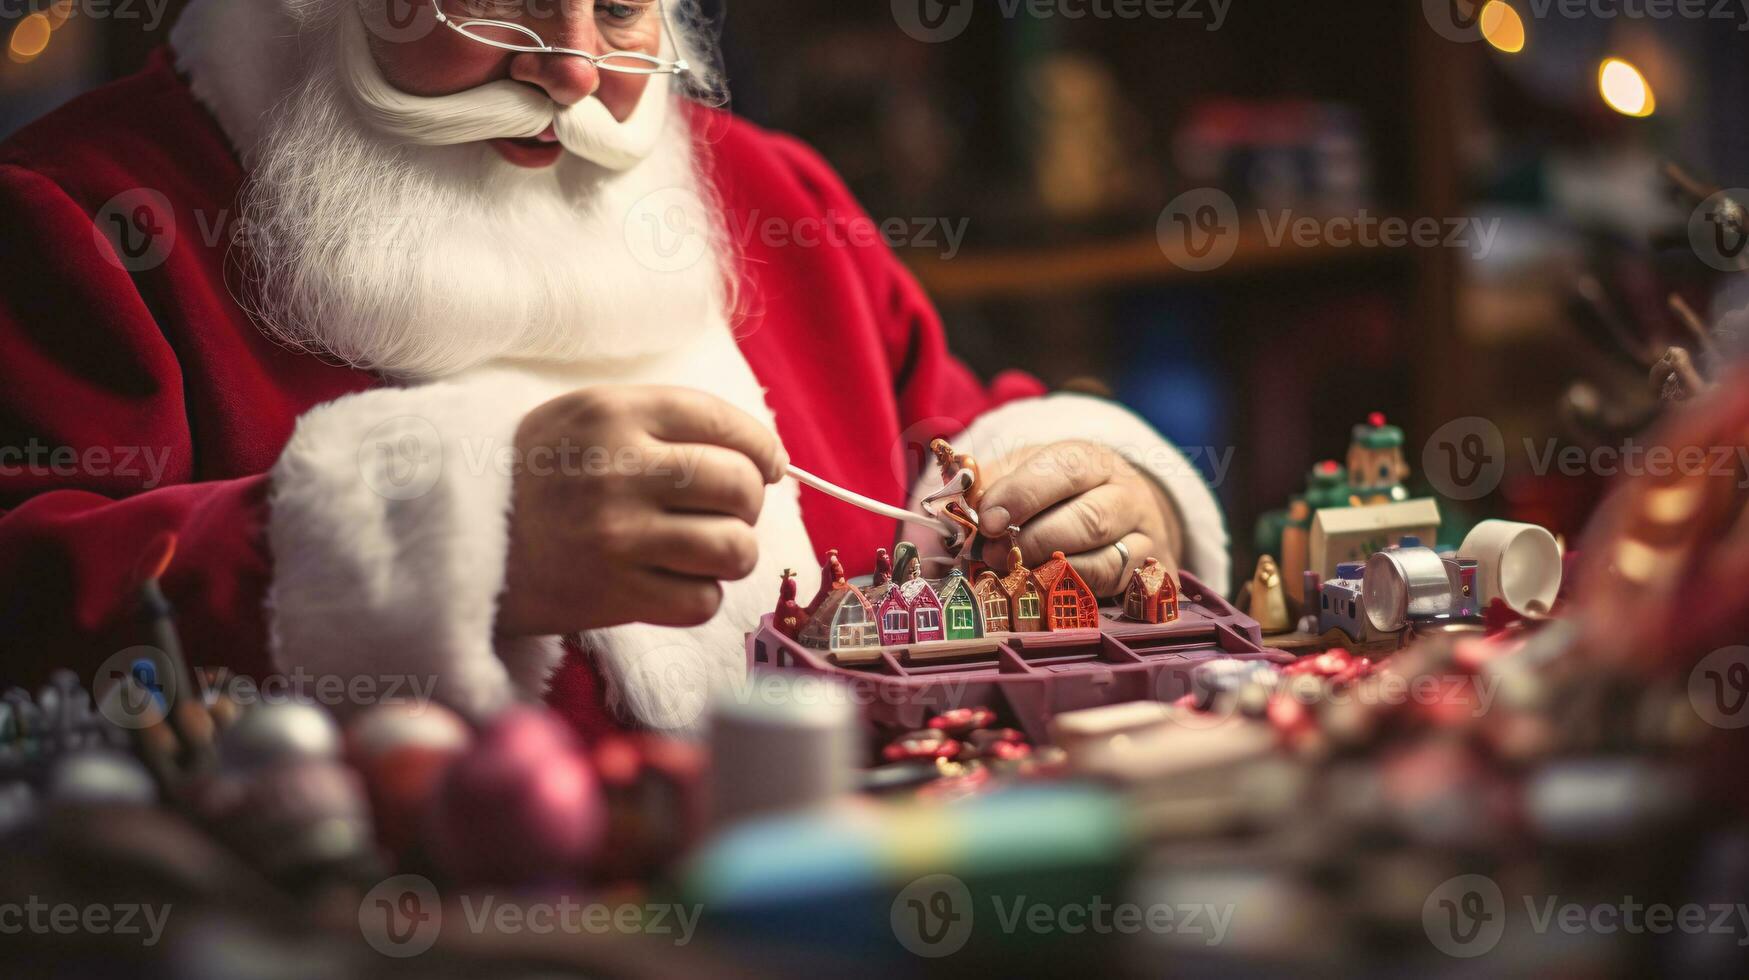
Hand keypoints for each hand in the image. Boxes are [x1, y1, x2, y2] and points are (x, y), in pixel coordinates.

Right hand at [497, 385, 784, 635]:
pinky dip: (700, 596)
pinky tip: (673, 583)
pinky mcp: (611, 594)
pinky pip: (701, 602)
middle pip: (739, 486)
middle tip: (725, 511)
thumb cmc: (539, 473)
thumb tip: (767, 459)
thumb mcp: (587, 416)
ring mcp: (617, 535)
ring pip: (732, 548)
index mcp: (615, 413)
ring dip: (731, 553)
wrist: (454, 535)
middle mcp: (619, 470)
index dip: (761, 449)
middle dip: (748, 503)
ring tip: (704, 550)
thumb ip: (668, 423)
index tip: (766, 467)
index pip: (724, 423)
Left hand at [972, 441, 1181, 595]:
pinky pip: (1112, 590)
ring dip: (1052, 573)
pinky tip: (1040, 589)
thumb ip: (987, 484)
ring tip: (1013, 574)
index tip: (987, 520)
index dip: (1022, 495)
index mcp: (1091, 461)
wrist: (1116, 509)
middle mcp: (1125, 495)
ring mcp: (1141, 538)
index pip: (1064, 470)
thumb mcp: (1021, 472)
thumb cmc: (1054, 491)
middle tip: (993, 554)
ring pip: (1105, 560)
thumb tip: (950, 502)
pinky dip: (1071, 592)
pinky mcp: (1143, 575)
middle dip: (1035, 541)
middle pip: (1090, 520)